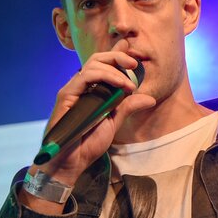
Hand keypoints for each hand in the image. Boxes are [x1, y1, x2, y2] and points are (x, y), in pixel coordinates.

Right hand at [26, 40, 154, 192]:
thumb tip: (150, 98)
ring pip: (93, 64)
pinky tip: (120, 85)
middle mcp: (81, 86)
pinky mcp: (66, 95)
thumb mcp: (114, 122)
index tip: (134, 57)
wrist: (72, 162)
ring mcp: (73, 89)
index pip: (103, 65)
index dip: (116, 55)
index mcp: (91, 89)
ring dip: (115, 69)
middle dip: (118, 56)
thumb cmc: (88, 143)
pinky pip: (86, 76)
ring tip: (130, 83)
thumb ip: (128, 107)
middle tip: (134, 64)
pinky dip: (106, 76)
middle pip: (98, 59)